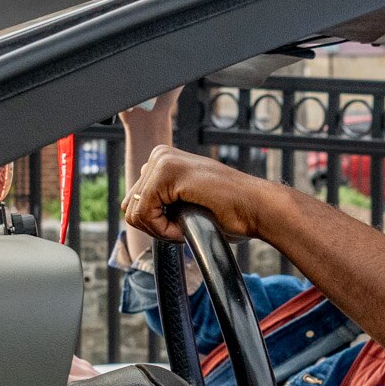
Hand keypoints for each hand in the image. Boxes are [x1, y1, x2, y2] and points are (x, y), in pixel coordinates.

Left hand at [122, 144, 276, 242]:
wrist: (255, 208)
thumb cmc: (229, 211)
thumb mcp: (183, 203)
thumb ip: (158, 201)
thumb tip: (129, 212)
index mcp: (162, 159)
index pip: (134, 201)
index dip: (155, 224)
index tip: (181, 225)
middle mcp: (159, 154)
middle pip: (131, 207)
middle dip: (155, 227)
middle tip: (184, 228)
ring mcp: (163, 160)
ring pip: (135, 212)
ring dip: (160, 230)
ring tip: (186, 226)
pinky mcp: (167, 172)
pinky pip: (144, 213)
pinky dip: (163, 230)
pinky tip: (184, 227)